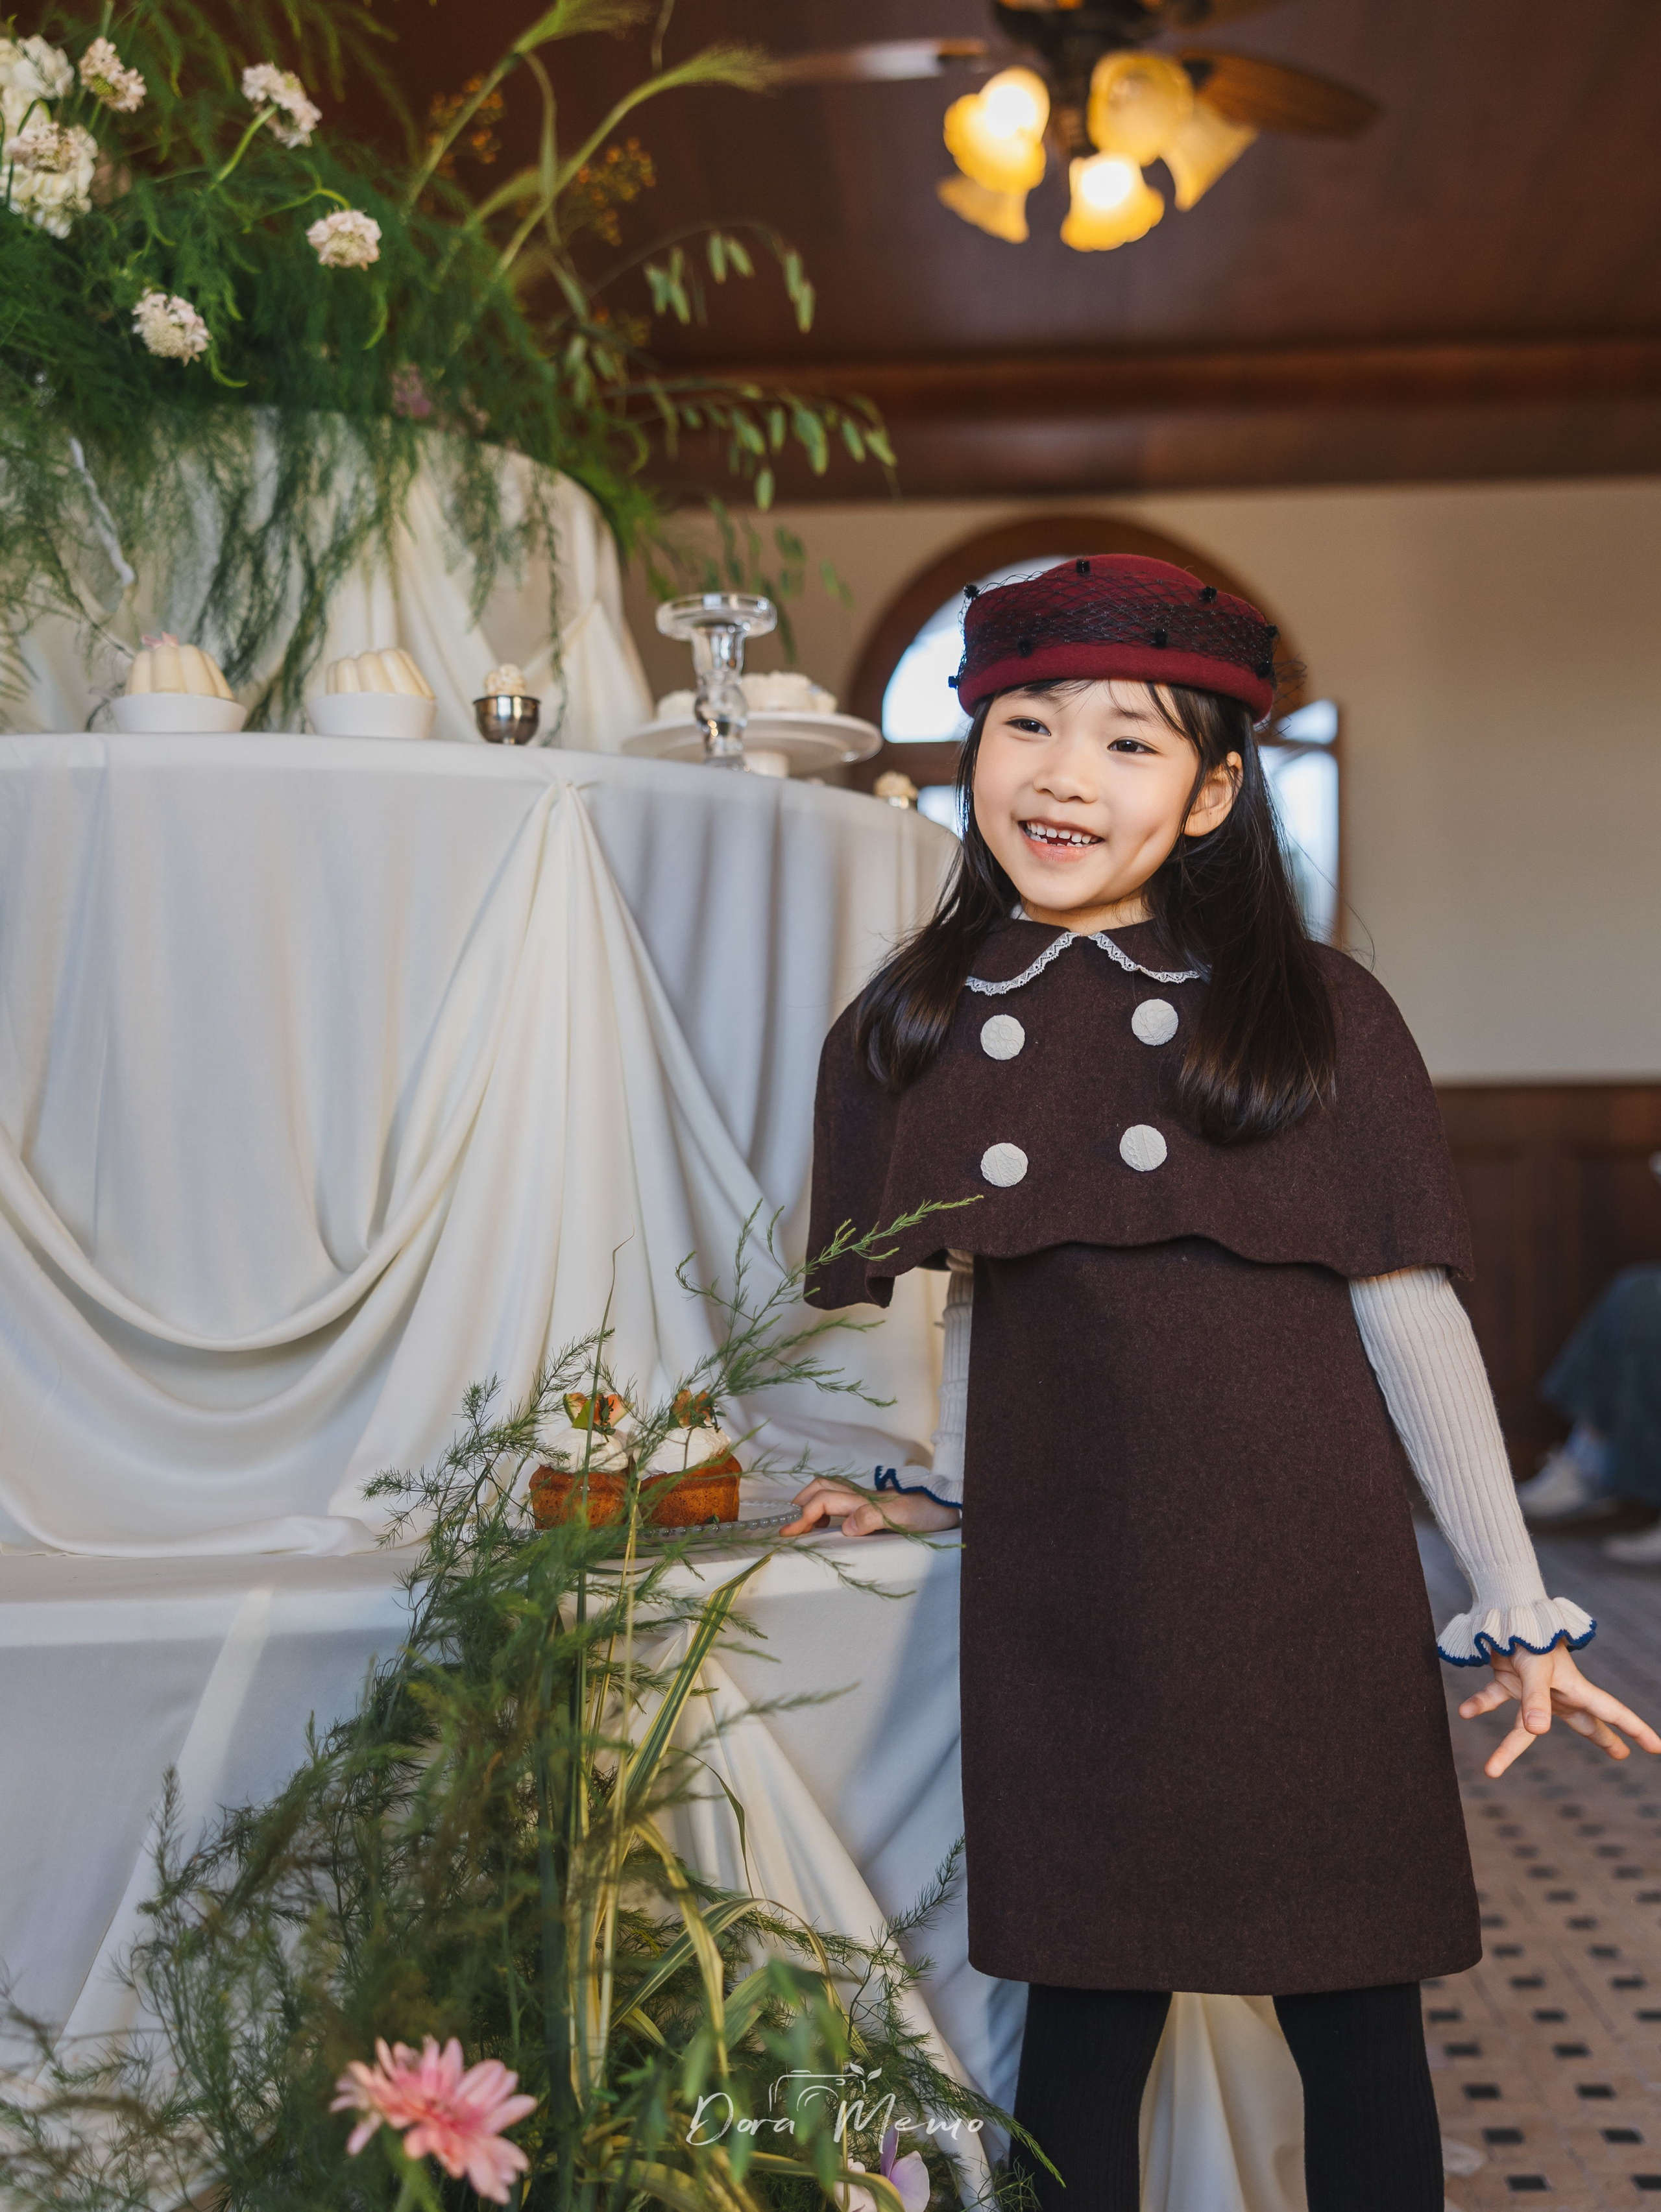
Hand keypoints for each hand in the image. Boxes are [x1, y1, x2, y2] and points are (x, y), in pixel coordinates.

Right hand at [779, 1476, 960, 1540]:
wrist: (947, 1507)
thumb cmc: (927, 1513)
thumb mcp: (902, 1517)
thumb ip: (873, 1518)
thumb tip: (845, 1527)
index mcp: (863, 1499)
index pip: (824, 1501)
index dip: (803, 1516)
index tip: (788, 1533)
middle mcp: (861, 1496)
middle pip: (822, 1487)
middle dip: (801, 1502)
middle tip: (788, 1524)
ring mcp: (866, 1500)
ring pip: (831, 1491)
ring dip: (812, 1502)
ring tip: (803, 1524)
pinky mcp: (873, 1507)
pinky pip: (842, 1501)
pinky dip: (827, 1507)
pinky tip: (829, 1523)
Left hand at [1458, 1643, 1660, 1778]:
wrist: (1503, 1612)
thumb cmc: (1527, 1639)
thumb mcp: (1535, 1671)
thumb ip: (1536, 1701)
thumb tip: (1538, 1733)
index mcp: (1574, 1689)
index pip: (1612, 1712)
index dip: (1635, 1730)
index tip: (1657, 1748)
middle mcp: (1556, 1693)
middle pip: (1583, 1722)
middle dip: (1602, 1737)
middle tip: (1621, 1753)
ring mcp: (1530, 1689)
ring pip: (1524, 1726)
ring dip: (1508, 1748)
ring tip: (1492, 1771)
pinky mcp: (1506, 1680)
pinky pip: (1493, 1699)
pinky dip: (1479, 1704)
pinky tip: (1464, 1712)